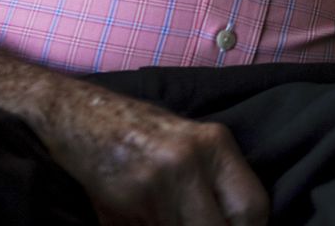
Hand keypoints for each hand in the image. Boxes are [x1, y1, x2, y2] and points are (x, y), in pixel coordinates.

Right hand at [42, 89, 267, 225]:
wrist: (81, 119)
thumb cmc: (144, 133)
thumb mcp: (193, 145)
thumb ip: (218, 186)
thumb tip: (241, 225)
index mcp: (214, 144)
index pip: (252, 208)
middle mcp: (187, 162)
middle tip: (200, 225)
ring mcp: (154, 185)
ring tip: (170, 219)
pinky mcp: (123, 207)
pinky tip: (148, 220)